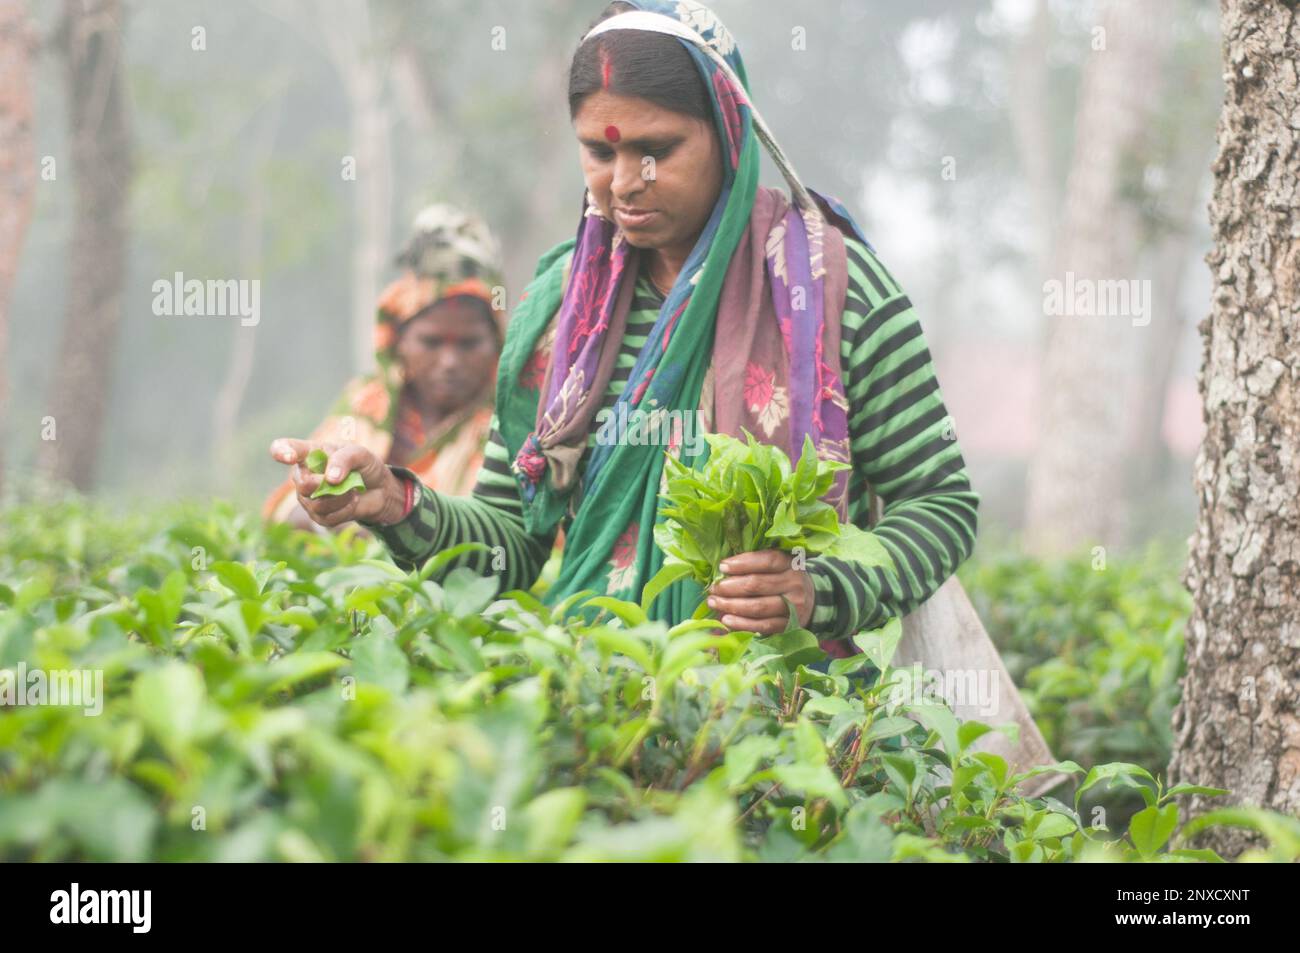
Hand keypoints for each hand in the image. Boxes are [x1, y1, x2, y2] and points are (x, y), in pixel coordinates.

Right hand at [268, 438, 407, 527]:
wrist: (380, 489)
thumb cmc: (365, 466)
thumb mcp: (361, 454)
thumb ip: (344, 459)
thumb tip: (330, 478)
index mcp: (309, 453)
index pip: (284, 449)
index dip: (282, 451)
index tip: (287, 455)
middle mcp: (303, 475)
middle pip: (303, 484)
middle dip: (328, 484)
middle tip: (343, 480)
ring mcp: (308, 498)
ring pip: (317, 504)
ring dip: (342, 498)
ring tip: (353, 489)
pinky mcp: (319, 516)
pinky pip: (327, 518)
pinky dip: (346, 510)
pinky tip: (352, 501)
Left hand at [705, 549, 814, 634]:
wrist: (813, 599)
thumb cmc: (785, 577)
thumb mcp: (779, 564)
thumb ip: (756, 563)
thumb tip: (724, 569)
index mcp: (790, 564)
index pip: (766, 561)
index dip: (742, 563)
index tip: (722, 566)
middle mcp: (794, 584)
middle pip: (757, 585)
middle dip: (730, 587)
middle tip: (714, 589)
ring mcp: (794, 607)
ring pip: (758, 607)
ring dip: (732, 605)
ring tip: (714, 603)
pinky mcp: (789, 625)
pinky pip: (762, 626)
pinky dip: (742, 624)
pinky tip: (726, 619)